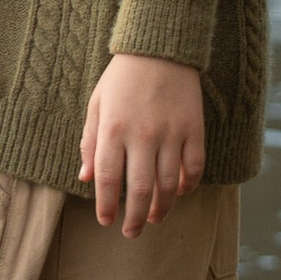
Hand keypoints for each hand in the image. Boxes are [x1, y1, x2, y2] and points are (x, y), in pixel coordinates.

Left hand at [78, 54, 206, 235]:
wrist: (160, 47)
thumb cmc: (122, 77)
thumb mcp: (97, 104)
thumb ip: (90, 142)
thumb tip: (86, 178)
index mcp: (114, 129)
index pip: (109, 179)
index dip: (106, 205)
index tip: (106, 221)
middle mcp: (143, 135)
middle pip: (140, 190)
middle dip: (134, 218)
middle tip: (131, 232)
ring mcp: (171, 133)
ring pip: (168, 185)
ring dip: (161, 208)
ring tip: (154, 218)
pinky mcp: (193, 129)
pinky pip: (194, 167)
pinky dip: (188, 185)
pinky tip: (179, 192)